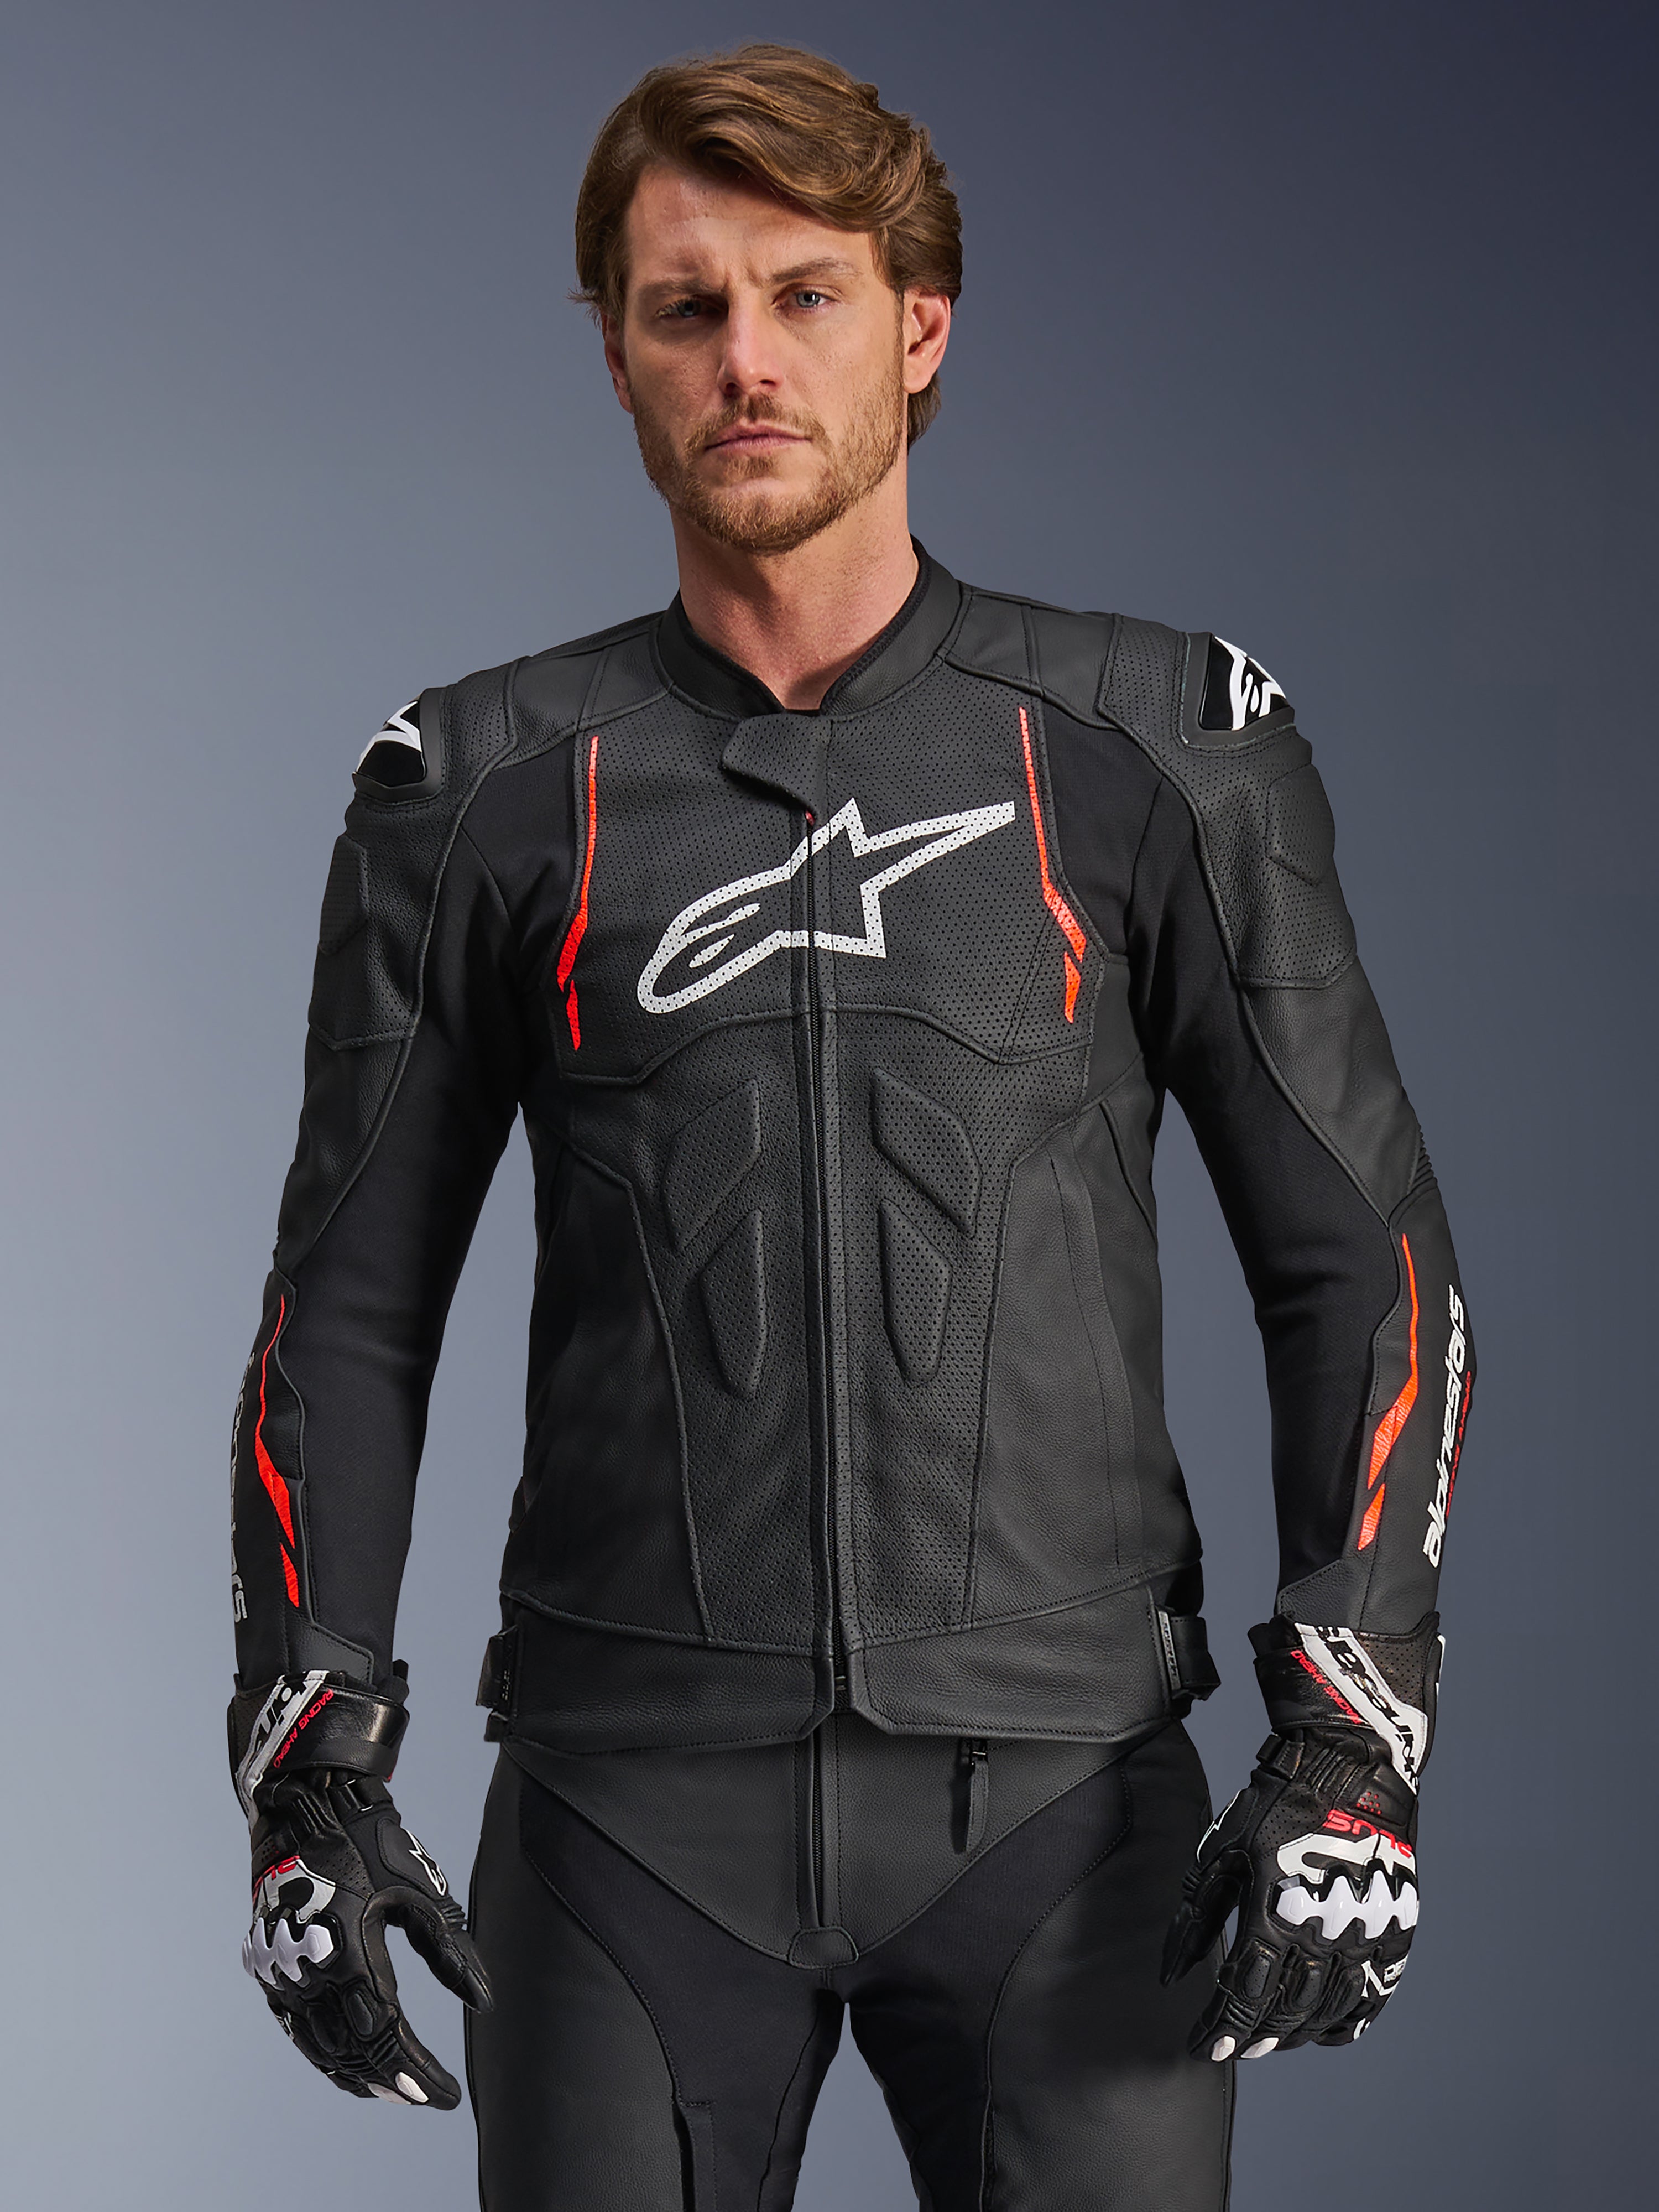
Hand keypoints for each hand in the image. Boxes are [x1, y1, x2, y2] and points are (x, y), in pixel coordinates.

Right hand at [245, 1775, 491, 2105]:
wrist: (304, 1807)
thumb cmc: (368, 1842)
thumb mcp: (419, 1891)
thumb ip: (450, 1950)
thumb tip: (483, 2000)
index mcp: (349, 1953)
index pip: (386, 2036)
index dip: (416, 2073)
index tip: (444, 2096)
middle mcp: (309, 1973)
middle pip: (351, 2052)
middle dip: (390, 2081)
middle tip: (423, 2096)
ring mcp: (282, 1975)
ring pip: (319, 2050)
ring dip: (357, 2075)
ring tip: (391, 2090)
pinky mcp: (269, 1969)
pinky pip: (297, 2029)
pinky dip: (325, 2054)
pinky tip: (349, 2062)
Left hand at [1162, 1723, 1417, 2059]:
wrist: (1348, 1769)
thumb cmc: (1275, 1807)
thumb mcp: (1221, 1853)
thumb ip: (1194, 1917)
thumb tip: (1169, 1973)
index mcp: (1273, 1912)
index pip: (1243, 1994)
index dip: (1220, 2028)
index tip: (1201, 2047)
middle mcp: (1322, 1932)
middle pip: (1284, 2010)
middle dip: (1254, 2037)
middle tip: (1235, 2047)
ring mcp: (1364, 1935)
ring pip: (1327, 2011)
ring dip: (1295, 2034)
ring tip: (1271, 2041)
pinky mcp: (1395, 1931)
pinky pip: (1372, 1997)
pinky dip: (1347, 2023)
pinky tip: (1326, 2034)